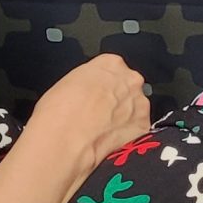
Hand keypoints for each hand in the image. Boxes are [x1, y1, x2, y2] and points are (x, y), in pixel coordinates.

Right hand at [36, 55, 151, 176]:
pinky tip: (111, 139)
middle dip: (118, 98)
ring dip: (125, 116)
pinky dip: (128, 134)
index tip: (97, 94)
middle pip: (128, 86)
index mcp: (111, 63)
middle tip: (101, 112)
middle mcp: (130, 80)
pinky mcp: (143, 126)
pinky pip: (138, 128)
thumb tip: (88, 92)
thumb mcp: (68, 82)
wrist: (65, 138)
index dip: (103, 84)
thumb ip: (87, 81)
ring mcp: (140, 103)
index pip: (113, 68)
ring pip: (135, 107)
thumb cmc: (59, 111)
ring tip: (104, 129)